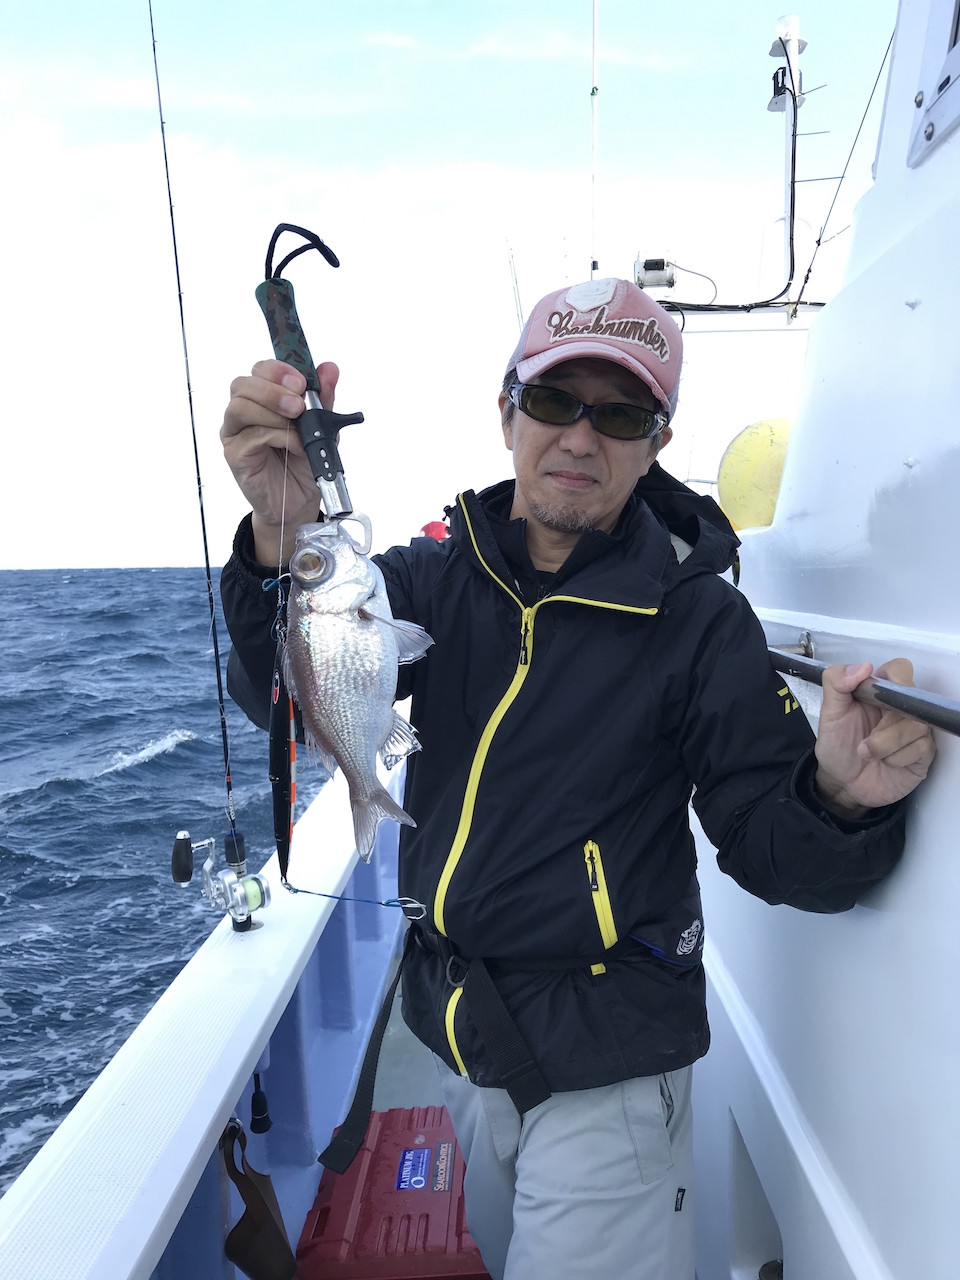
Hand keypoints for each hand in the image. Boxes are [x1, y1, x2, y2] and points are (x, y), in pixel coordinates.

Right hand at [221, 358, 338, 565]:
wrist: (300, 502)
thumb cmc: (304, 462)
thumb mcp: (321, 427)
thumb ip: (323, 398)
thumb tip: (330, 369)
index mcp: (262, 399)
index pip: (260, 370)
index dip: (278, 371)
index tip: (302, 382)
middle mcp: (244, 412)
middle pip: (243, 384)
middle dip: (273, 389)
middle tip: (299, 405)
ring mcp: (236, 433)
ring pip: (240, 406)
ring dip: (272, 411)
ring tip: (298, 425)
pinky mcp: (235, 455)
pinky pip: (250, 436)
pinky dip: (277, 436)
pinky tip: (295, 446)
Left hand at [814, 659, 935, 817]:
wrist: (842, 784)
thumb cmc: (837, 745)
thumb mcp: (829, 714)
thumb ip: (836, 683)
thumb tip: (863, 666)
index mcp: (880, 692)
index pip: (900, 669)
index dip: (896, 678)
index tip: (875, 694)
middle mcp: (902, 708)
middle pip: (912, 699)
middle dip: (885, 724)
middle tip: (863, 742)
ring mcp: (916, 730)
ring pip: (916, 725)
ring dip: (885, 744)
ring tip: (867, 754)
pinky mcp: (924, 753)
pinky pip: (921, 747)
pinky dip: (896, 758)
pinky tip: (886, 763)